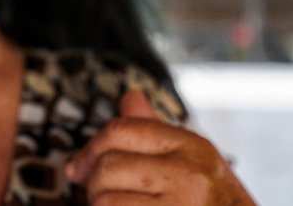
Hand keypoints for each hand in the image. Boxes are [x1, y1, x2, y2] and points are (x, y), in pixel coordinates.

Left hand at [66, 89, 255, 204]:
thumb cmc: (215, 205)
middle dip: (94, 186)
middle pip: (108, 166)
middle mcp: (189, 173)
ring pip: (104, 199)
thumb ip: (155, 133)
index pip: (122, 130)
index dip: (90, 148)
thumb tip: (129, 97)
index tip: (77, 169)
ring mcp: (180, 204)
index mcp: (193, 147)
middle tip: (99, 198)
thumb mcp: (194, 165)